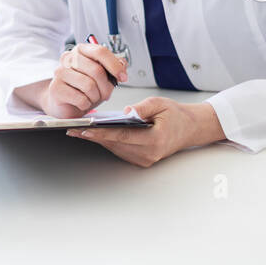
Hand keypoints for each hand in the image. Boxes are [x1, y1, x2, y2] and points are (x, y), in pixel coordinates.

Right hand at [42, 44, 128, 117]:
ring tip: (91, 98)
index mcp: (81, 50)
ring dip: (95, 96)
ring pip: (89, 85)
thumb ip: (113, 68)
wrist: (64, 104)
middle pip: (96, 70)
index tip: (123, 77)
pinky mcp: (56, 89)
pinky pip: (80, 98)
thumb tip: (122, 64)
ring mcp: (60, 73)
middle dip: (106, 86)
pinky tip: (82, 103)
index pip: (100, 51)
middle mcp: (68, 58)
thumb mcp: (102, 76)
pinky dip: (86, 104)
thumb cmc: (82, 88)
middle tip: (106, 94)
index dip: (115, 65)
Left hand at [65, 96, 224, 166]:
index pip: (122, 136)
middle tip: (73, 129)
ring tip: (79, 130)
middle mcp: (149, 154)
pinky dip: (108, 141)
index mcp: (155, 140)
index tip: (84, 130)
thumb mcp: (161, 104)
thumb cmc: (177, 115)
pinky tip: (96, 134)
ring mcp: (145, 159)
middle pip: (115, 144)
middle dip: (93, 136)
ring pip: (115, 148)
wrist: (191, 128)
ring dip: (98, 139)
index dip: (101, 133)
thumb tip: (125, 111)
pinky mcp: (142, 160)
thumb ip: (142, 107)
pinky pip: (120, 150)